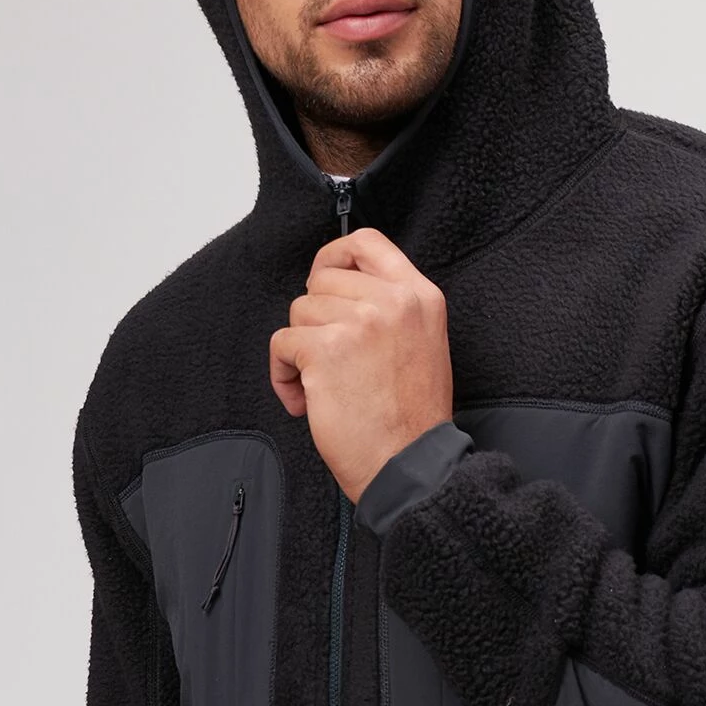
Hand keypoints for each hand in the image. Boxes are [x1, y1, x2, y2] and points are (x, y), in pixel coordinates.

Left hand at [269, 226, 453, 503]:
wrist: (410, 464)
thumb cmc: (413, 416)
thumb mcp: (423, 340)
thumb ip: (391, 305)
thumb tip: (340, 286)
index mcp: (419, 295)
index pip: (367, 241)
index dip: (334, 256)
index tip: (324, 278)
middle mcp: (392, 301)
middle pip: (322, 280)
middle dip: (316, 318)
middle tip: (332, 356)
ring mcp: (359, 322)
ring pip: (299, 312)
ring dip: (301, 350)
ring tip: (325, 384)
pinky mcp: (326, 350)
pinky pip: (281, 344)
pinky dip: (284, 375)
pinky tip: (307, 400)